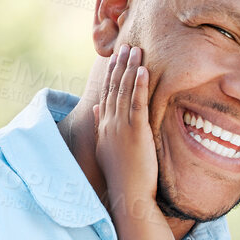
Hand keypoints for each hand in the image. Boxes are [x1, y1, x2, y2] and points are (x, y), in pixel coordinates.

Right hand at [92, 44, 157, 221]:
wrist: (128, 195)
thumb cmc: (121, 175)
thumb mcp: (106, 149)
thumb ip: (101, 126)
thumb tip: (97, 108)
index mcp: (104, 127)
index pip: (107, 94)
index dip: (111, 74)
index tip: (115, 57)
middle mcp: (110, 123)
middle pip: (114, 87)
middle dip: (120, 65)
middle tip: (125, 44)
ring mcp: (122, 127)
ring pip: (125, 91)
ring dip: (130, 69)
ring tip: (135, 50)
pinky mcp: (136, 133)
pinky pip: (137, 104)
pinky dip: (139, 85)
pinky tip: (143, 70)